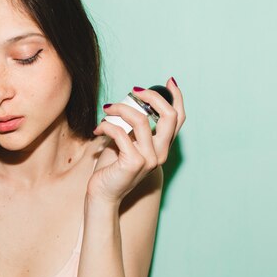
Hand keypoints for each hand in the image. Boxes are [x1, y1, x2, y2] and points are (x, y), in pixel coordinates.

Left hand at [87, 77, 185, 203]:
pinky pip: (120, 133)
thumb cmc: (111, 169)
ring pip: (141, 120)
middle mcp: (160, 154)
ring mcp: (149, 159)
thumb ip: (131, 127)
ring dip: (121, 109)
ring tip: (107, 109)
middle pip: (169, 116)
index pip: (178, 119)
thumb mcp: (124, 143)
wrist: (102, 194)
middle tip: (134, 91)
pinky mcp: (134, 162)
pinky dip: (107, 126)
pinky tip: (98, 129)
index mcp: (161, 148)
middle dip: (152, 97)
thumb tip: (128, 103)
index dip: (177, 97)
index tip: (168, 81)